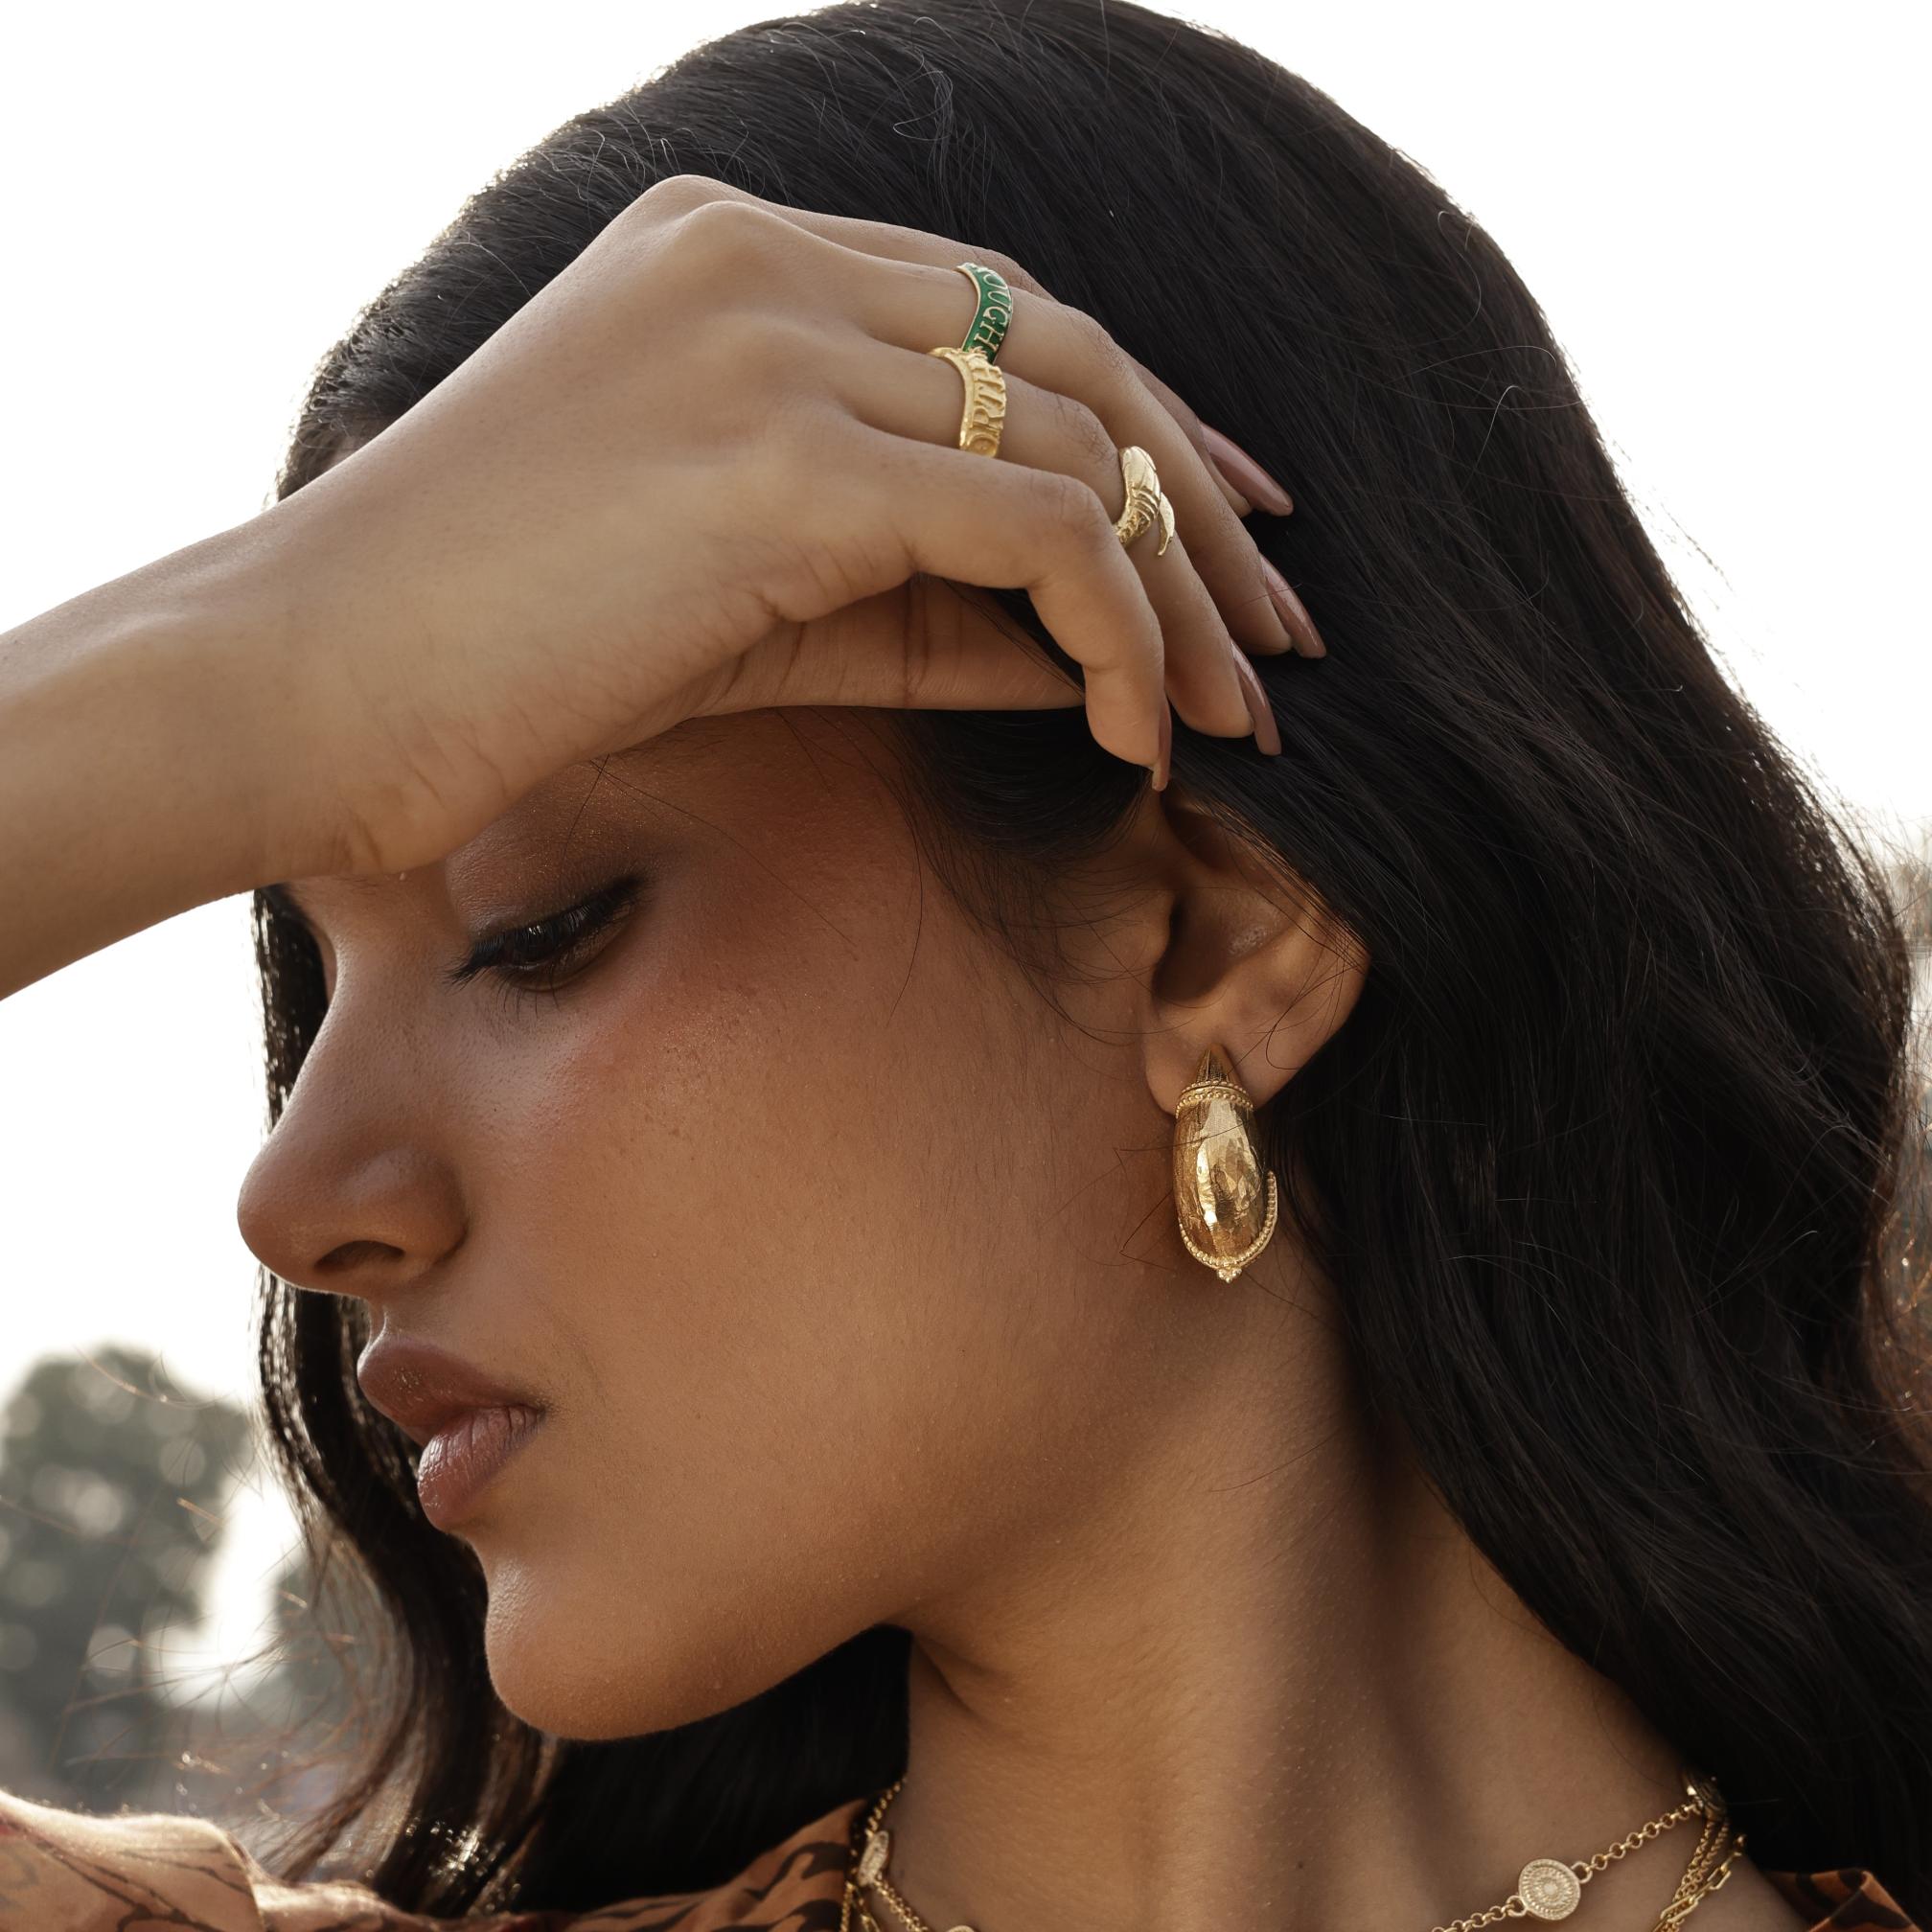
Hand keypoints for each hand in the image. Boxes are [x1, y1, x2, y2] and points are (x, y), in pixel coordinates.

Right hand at [262, 173, 1319, 877]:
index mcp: (733, 254)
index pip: (1000, 314)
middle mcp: (764, 260)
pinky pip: (1030, 529)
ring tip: (1230, 715)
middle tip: (1280, 632)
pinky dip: (1113, 629)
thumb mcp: (737, 607)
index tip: (1223, 526)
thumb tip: (1082, 646)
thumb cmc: (494, 654)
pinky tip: (1135, 732)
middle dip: (1200, 500)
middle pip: (1070, 357)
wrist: (305, 686)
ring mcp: (770, 342)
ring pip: (1071, 444)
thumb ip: (912, 600)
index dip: (1136, 422)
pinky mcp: (781, 457)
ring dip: (1177, 588)